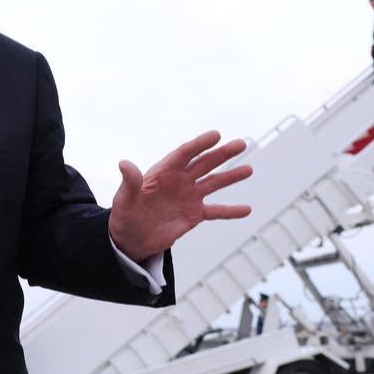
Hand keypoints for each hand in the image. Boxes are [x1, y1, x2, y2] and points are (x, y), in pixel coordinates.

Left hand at [109, 131, 252, 262]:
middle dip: (222, 154)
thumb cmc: (125, 216)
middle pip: (203, 163)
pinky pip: (216, 211)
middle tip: (241, 144)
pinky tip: (247, 209)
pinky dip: (230, 211)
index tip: (216, 135)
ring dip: (231, 177)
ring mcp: (188, 197)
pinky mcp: (194, 214)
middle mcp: (179, 181)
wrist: (131, 239)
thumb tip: (124, 163)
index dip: (199, 144)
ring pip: (213, 183)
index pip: (183, 154)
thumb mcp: (124, 201)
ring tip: (249, 169)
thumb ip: (130, 183)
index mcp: (162, 173)